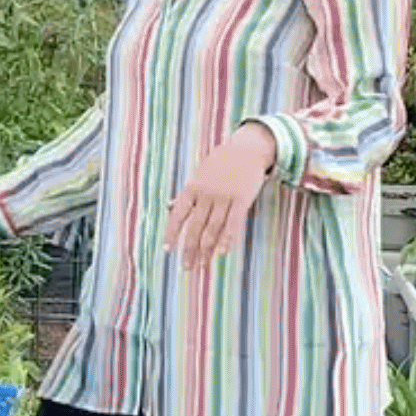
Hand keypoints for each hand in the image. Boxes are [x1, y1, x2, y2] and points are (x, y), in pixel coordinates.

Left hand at [167, 124, 276, 264]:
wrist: (248, 148)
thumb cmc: (222, 162)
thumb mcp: (200, 173)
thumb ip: (187, 193)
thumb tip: (169, 207)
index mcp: (193, 187)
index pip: (178, 214)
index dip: (171, 233)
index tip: (167, 250)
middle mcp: (206, 194)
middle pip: (194, 227)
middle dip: (189, 249)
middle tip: (186, 267)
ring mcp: (224, 197)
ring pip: (212, 229)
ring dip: (206, 250)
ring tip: (201, 265)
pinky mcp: (242, 199)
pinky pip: (233, 224)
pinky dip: (227, 239)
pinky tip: (222, 253)